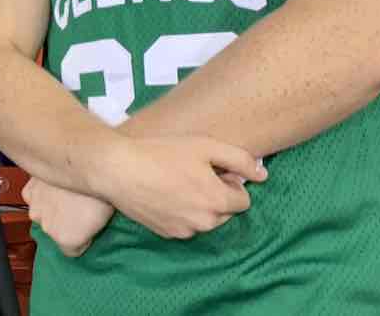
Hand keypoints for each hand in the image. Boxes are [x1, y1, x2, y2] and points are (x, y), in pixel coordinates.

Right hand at [24, 177, 113, 256]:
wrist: (90, 162)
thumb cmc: (103, 191)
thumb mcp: (104, 218)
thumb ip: (89, 230)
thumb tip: (88, 227)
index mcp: (67, 239)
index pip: (72, 250)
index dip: (82, 238)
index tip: (88, 226)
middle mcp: (47, 227)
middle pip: (55, 231)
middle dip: (65, 221)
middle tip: (80, 206)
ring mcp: (36, 208)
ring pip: (43, 214)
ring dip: (52, 207)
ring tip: (68, 194)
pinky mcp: (29, 191)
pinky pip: (33, 198)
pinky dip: (40, 193)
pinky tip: (53, 186)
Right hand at [96, 136, 265, 239]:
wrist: (117, 169)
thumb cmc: (161, 153)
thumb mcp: (205, 145)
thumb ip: (240, 160)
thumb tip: (263, 175)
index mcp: (218, 201)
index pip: (243, 200)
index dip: (229, 181)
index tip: (210, 169)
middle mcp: (205, 222)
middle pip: (225, 212)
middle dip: (215, 195)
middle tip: (191, 173)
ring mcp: (184, 231)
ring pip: (205, 220)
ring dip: (199, 205)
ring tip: (175, 183)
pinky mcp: (166, 234)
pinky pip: (185, 225)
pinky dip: (180, 213)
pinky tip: (163, 194)